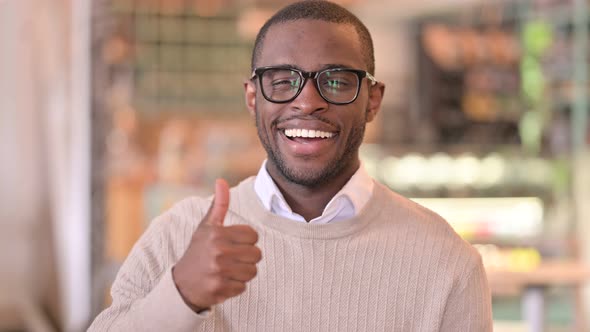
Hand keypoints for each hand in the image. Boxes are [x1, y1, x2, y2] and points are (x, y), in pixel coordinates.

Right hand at [172, 179, 261, 311]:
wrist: (182, 283)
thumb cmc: (199, 251)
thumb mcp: (206, 226)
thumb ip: (219, 204)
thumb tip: (221, 180)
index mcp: (218, 233)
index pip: (254, 235)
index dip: (246, 240)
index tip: (232, 243)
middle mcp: (219, 251)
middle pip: (257, 254)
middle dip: (247, 257)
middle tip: (230, 258)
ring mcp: (219, 271)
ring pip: (252, 271)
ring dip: (243, 272)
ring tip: (227, 270)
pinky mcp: (220, 289)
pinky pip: (244, 287)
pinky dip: (235, 286)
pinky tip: (222, 281)